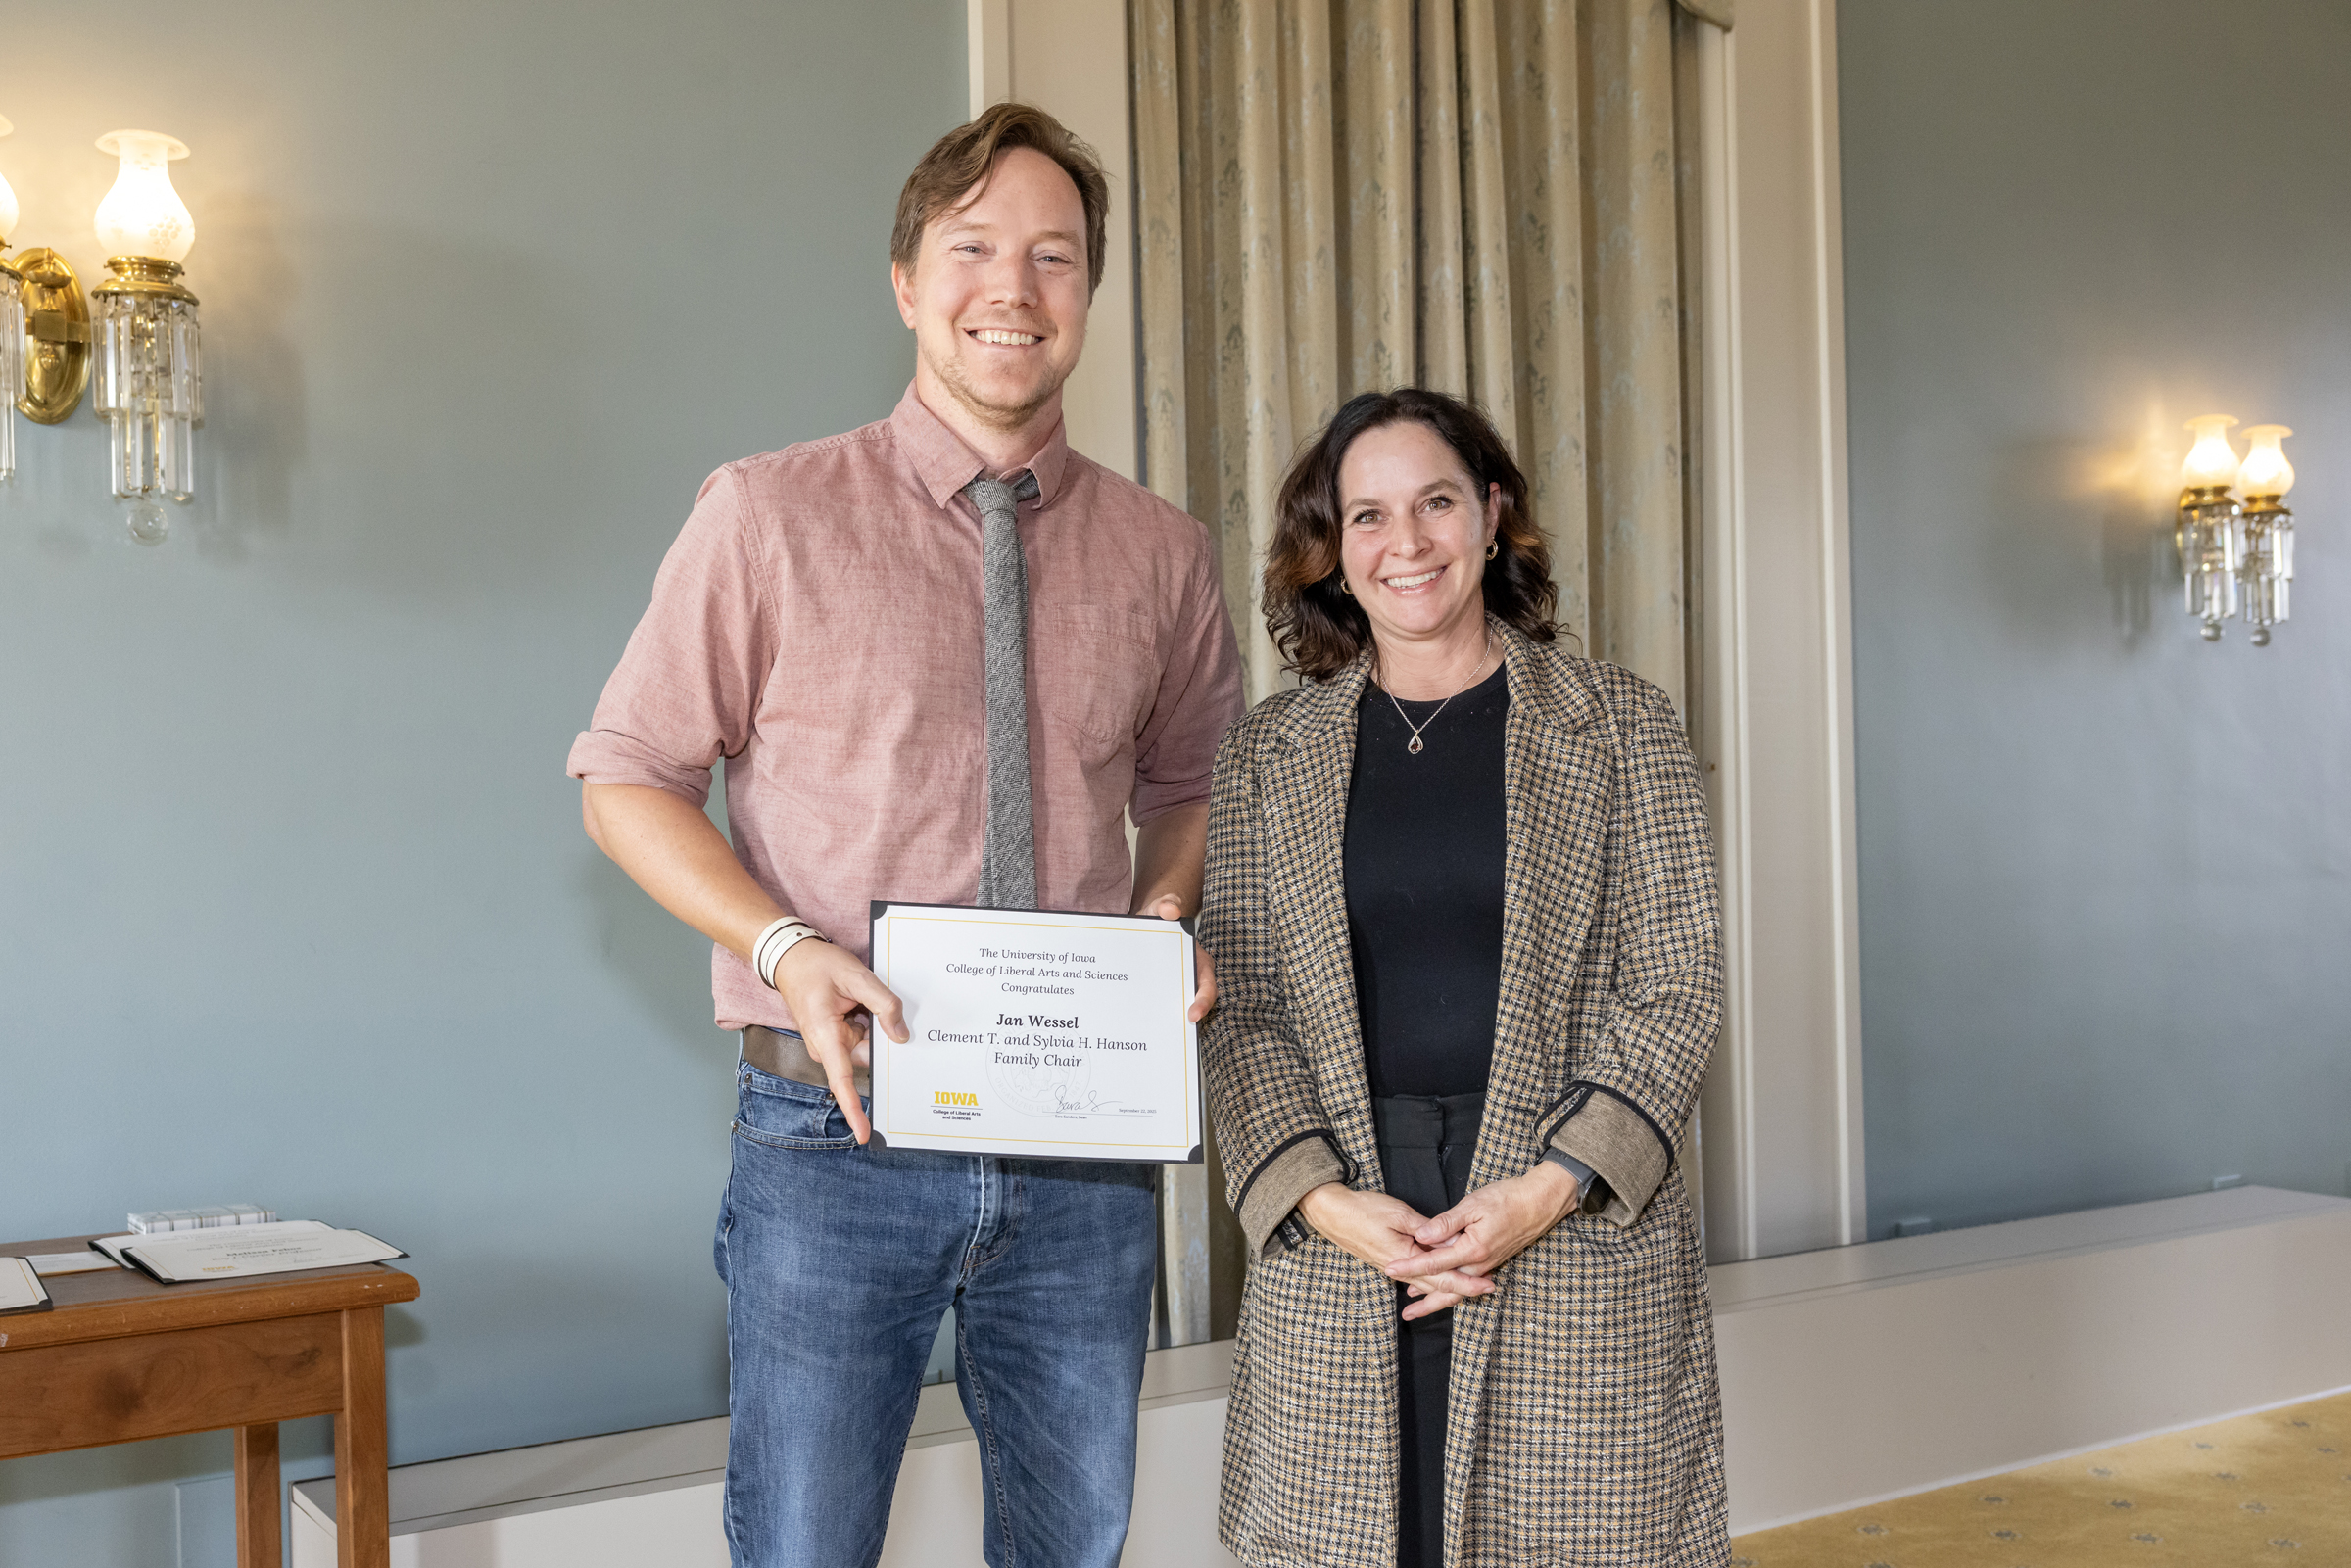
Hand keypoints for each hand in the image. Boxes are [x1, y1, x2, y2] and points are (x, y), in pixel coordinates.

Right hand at [770, 939, 907, 1143]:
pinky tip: (860, 1004)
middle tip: (870, 1006)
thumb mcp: (855, 976)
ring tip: (859, 999)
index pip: (841, 1079)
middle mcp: (826, 1046)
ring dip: (872, 1026)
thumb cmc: (817, 966)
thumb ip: (882, 1003)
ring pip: (866, 1047)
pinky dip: (867, 1023)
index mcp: (824, 1035)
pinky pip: (861, 1039)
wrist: (791, 957)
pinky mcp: (835, 1038)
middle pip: (866, 1056)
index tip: (864, 1133)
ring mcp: (830, 1043)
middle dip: (879, 1037)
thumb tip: (900, 1034)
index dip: (854, 1109)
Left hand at [1135, 893, 1215, 1022]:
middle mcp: (1190, 977)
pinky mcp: (1159, 989)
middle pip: (1192, 1004)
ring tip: (1148, 1034)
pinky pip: (1158, 1004)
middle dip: (1181, 1019)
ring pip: (1175, 1008)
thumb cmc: (1159, 914)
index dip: (1203, 1002)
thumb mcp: (1161, 906)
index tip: (1192, 1015)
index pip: (1208, 986)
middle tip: (1168, 1033)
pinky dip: (1150, 1013)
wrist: (1146, 920)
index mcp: (1199, 962)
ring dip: (1165, 1021)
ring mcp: (1175, 985)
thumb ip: (1166, 904)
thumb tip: (1170, 911)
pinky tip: (1132, 1021)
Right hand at [1297, 1183, 1493, 1312]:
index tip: (1488, 1283)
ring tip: (1471, 1288)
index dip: (1467, 1280)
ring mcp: (1393, 1267)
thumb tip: (1448, 1241)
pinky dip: (1432, 1282)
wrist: (1332, 1214)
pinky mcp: (1389, 1262)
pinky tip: (1439, 1284)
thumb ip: (1425, 1229)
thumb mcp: (1398, 1213)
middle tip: (1489, 1289)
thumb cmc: (1364, 1210)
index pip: (1442, 1275)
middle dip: (1464, 1288)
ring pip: (1427, 1283)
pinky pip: (1416, 1277)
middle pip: (1437, 1284)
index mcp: (1405, 1257)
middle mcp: (1400, 1269)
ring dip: (1449, 1287)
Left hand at [1385, 1163, 1578, 1314]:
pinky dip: (1453, 1289)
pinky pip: (1467, 1282)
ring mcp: (1487, 1265)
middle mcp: (1480, 1264)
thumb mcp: (1472, 1205)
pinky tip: (1443, 1288)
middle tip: (1405, 1313)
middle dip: (1425, 1301)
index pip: (1434, 1262)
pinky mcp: (1491, 1261)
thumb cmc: (1507, 1199)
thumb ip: (1445, 1223)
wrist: (1540, 1203)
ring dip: (1438, 1299)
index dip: (1410, 1266)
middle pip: (1448, 1288)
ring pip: (1458, 1289)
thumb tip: (1421, 1236)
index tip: (1390, 1269)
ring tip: (1418, 1307)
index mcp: (1472, 1249)